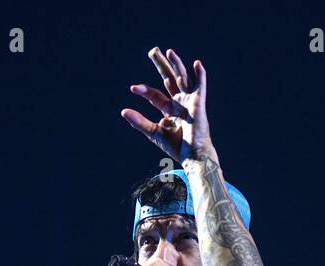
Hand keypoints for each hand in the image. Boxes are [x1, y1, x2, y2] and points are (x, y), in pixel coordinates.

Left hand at [121, 47, 214, 163]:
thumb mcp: (154, 133)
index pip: (155, 95)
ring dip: (176, 64)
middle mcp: (179, 102)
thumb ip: (139, 122)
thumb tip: (123, 111)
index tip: (133, 88)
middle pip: (169, 79)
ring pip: (182, 78)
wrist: (192, 155)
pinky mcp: (199, 103)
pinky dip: (200, 75)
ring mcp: (189, 101)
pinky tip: (197, 63)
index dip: (144, 90)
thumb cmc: (177, 146)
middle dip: (161, 65)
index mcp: (169, 109)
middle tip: (153, 51)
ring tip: (169, 51)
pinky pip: (200, 86)